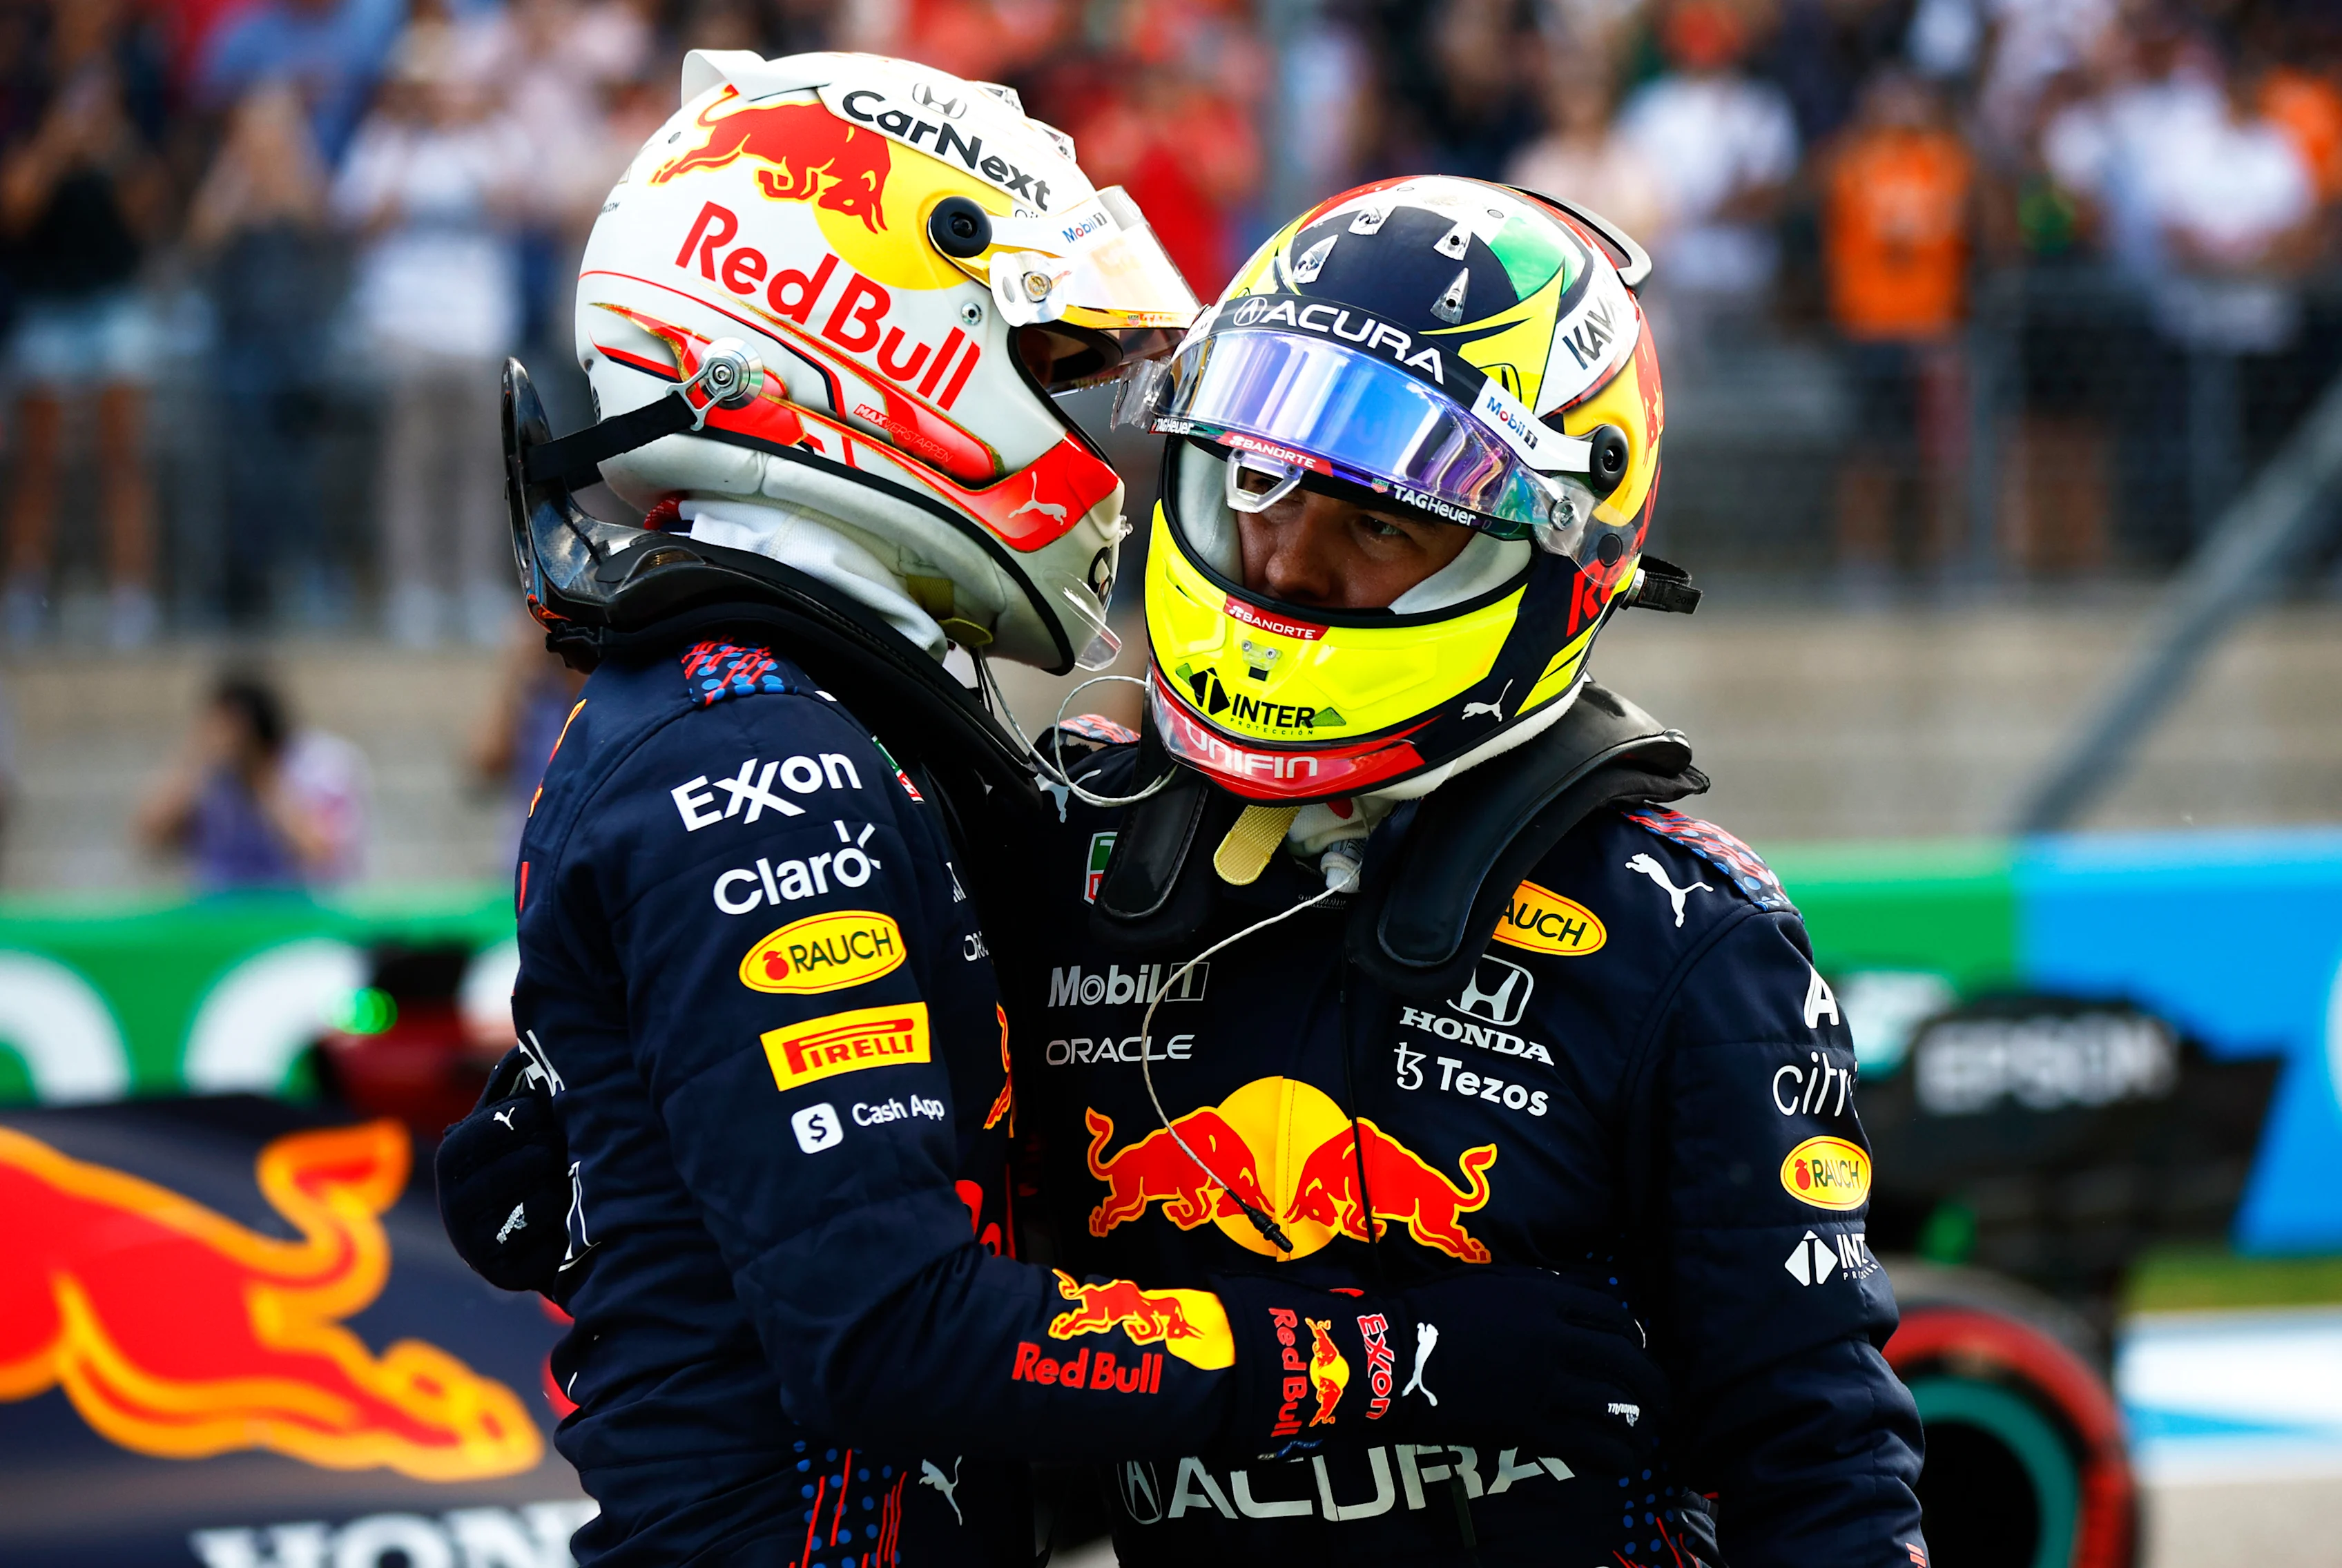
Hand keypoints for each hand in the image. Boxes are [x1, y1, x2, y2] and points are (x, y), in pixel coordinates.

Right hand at [433, 1046, 586, 1300]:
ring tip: (572, 1179)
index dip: (502, 1124)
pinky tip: (573, 1223)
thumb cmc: (541, 1158)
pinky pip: (536, 1254)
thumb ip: (518, 1087)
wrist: (564, 1227)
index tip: (537, 1110)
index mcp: (455, 1163)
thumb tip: (526, 1049)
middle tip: (561, 1145)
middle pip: (493, 1180)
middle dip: (535, 1157)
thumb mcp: (524, 1122)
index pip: (465, 1144)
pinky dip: (560, 1236)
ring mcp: (477, 1247)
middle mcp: (455, 1209)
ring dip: (553, 1192)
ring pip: (522, 1214)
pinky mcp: (506, 1275)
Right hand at [1211, 1266, 1666, 1474]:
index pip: (1612, 1314)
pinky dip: (1616, 1453)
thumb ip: (1535, 1288)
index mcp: (1544, 1297)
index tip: (1637, 1347)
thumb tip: (1576, 1297)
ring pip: (1618, 1405)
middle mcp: (1555, 1339)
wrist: (1394, 1355)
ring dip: (1641, 1421)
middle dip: (1653, 1382)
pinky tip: (1622, 1458)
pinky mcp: (1531, 1424)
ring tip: (1648, 1433)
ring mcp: (1546, 1384)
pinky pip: (1591, 1443)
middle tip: (1660, 1398)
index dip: (1632, 1333)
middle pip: (1627, 1361)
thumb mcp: (1488, 1280)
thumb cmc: (1432, 1311)